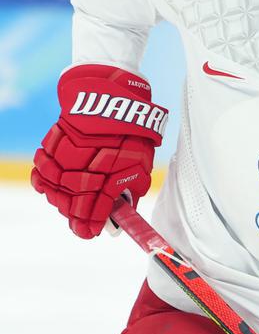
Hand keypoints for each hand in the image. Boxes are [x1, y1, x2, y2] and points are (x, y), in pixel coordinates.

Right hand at [31, 64, 166, 238]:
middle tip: (82, 222)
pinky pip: (41, 171)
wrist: (111, 100)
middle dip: (77, 217)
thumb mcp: (142, 165)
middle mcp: (83, 173)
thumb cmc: (132, 134)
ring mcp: (64, 161)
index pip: (94, 214)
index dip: (91, 226)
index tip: (92, 232)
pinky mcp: (51, 148)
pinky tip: (53, 185)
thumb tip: (126, 210)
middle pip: (72, 206)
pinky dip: (45, 180)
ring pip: (55, 192)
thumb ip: (132, 190)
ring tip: (71, 203)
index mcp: (109, 180)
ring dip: (62, 201)